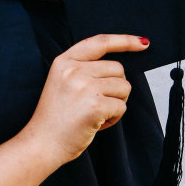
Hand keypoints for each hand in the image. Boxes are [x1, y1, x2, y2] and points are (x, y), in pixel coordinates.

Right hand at [25, 34, 148, 167]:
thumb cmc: (56, 119)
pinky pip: (122, 107)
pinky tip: (96, 124)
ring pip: (124, 87)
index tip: (143, 43)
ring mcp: (84, 87)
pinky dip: (114, 118)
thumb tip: (120, 68)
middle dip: (116, 88)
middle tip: (97, 104)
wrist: (41, 144)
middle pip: (118, 69)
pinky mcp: (94, 105)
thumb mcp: (62, 83)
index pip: (100, 42)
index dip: (124, 41)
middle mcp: (73, 70)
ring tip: (95, 114)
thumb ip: (85, 69)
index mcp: (64, 61)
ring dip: (116, 103)